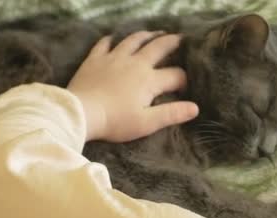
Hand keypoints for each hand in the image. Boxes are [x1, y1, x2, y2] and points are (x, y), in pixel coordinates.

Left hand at [67, 32, 197, 141]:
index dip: (184, 80)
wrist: (81, 113)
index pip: (175, 76)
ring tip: (154, 34)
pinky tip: (115, 39)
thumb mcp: (148, 123)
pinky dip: (112, 40)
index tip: (186, 87)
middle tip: (180, 39)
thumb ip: (172, 114)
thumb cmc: (116, 121)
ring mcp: (114, 58)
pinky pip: (105, 43)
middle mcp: (135, 63)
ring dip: (146, 35)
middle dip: (172, 43)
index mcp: (150, 80)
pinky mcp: (95, 59)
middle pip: (158, 47)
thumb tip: (195, 108)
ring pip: (134, 40)